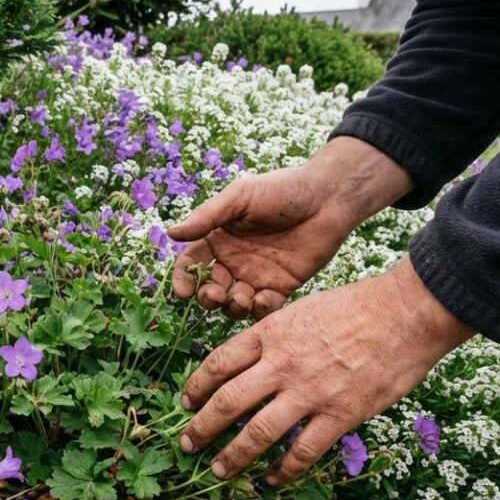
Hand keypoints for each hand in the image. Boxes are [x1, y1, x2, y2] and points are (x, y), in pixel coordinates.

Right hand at [168, 137, 411, 319]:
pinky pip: (264, 308)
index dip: (183, 279)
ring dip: (231, 306)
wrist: (328, 198)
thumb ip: (207, 217)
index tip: (183, 292)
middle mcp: (233, 260)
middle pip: (209, 288)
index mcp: (218, 238)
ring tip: (241, 297)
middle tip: (216, 295)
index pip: (191, 263)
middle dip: (208, 297)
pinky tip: (262, 299)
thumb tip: (171, 233)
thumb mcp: (240, 197)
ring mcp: (256, 276)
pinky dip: (259, 310)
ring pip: (233, 303)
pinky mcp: (281, 287)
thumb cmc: (282, 189)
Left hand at [177, 257, 474, 484]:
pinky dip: (283, 470)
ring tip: (218, 471)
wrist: (405, 313)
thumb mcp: (301, 310)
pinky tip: (271, 481)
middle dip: (201, 428)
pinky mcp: (339, 415)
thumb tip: (251, 362)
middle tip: (187, 444)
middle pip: (227, 402)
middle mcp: (281, 364)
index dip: (195, 387)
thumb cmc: (357, 306)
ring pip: (257, 433)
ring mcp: (309, 392)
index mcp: (270, 334)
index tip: (186, 402)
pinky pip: (302, 451)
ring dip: (233, 457)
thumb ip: (274, 337)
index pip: (217, 364)